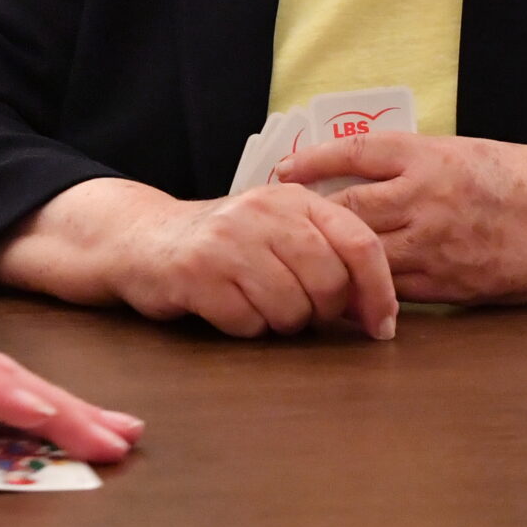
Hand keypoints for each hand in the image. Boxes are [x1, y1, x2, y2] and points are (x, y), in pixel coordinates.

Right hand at [109, 182, 397, 337]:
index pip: (361, 243)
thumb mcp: (279, 232)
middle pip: (329, 283)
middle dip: (321, 312)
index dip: (379, 291)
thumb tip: (378, 312)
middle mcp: (263, 212)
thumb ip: (329, 257)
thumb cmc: (226, 244)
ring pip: (291, 309)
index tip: (380, 326)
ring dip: (279, 322)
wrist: (145, 237)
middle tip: (297, 310)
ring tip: (256, 304)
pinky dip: (244, 328)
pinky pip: (248, 323)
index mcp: (294, 199)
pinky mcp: (196, 272)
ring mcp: (228, 240)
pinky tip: (227, 307)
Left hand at [277, 134, 526, 301]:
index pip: (353, 153)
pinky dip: (363, 285)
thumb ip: (417, 163)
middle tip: (277, 221)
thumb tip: (362, 175)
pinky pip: (391, 286)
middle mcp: (426, 199)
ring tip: (299, 258)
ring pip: (361, 252)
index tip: (284, 171)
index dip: (311, 163)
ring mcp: (435, 245)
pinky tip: (342, 287)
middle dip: (308, 217)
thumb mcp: (467, 152)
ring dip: (329, 256)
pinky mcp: (448, 285)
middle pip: (345, 209)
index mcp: (431, 156)